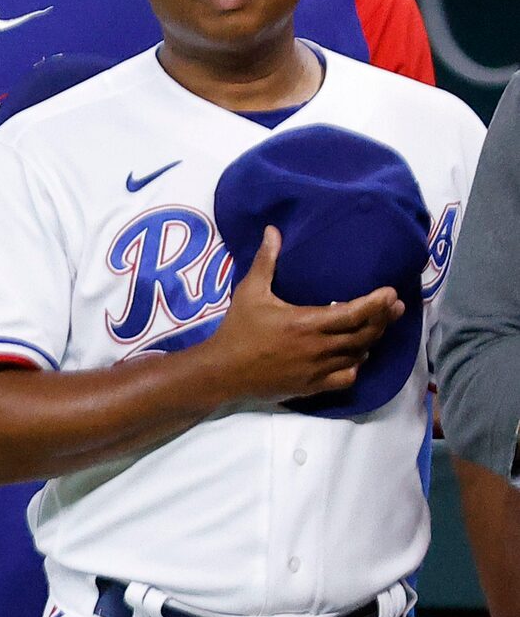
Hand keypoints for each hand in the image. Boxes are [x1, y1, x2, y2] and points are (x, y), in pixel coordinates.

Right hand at [197, 227, 402, 405]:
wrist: (222, 371)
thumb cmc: (237, 330)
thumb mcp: (249, 292)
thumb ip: (266, 262)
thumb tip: (273, 231)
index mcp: (307, 323)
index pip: (355, 313)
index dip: (377, 303)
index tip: (390, 292)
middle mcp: (318, 347)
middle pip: (364, 334)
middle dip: (383, 319)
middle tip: (394, 307)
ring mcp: (318, 369)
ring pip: (358, 355)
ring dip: (370, 340)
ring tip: (376, 327)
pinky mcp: (313, 386)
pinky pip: (346, 377)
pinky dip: (355, 365)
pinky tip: (354, 356)